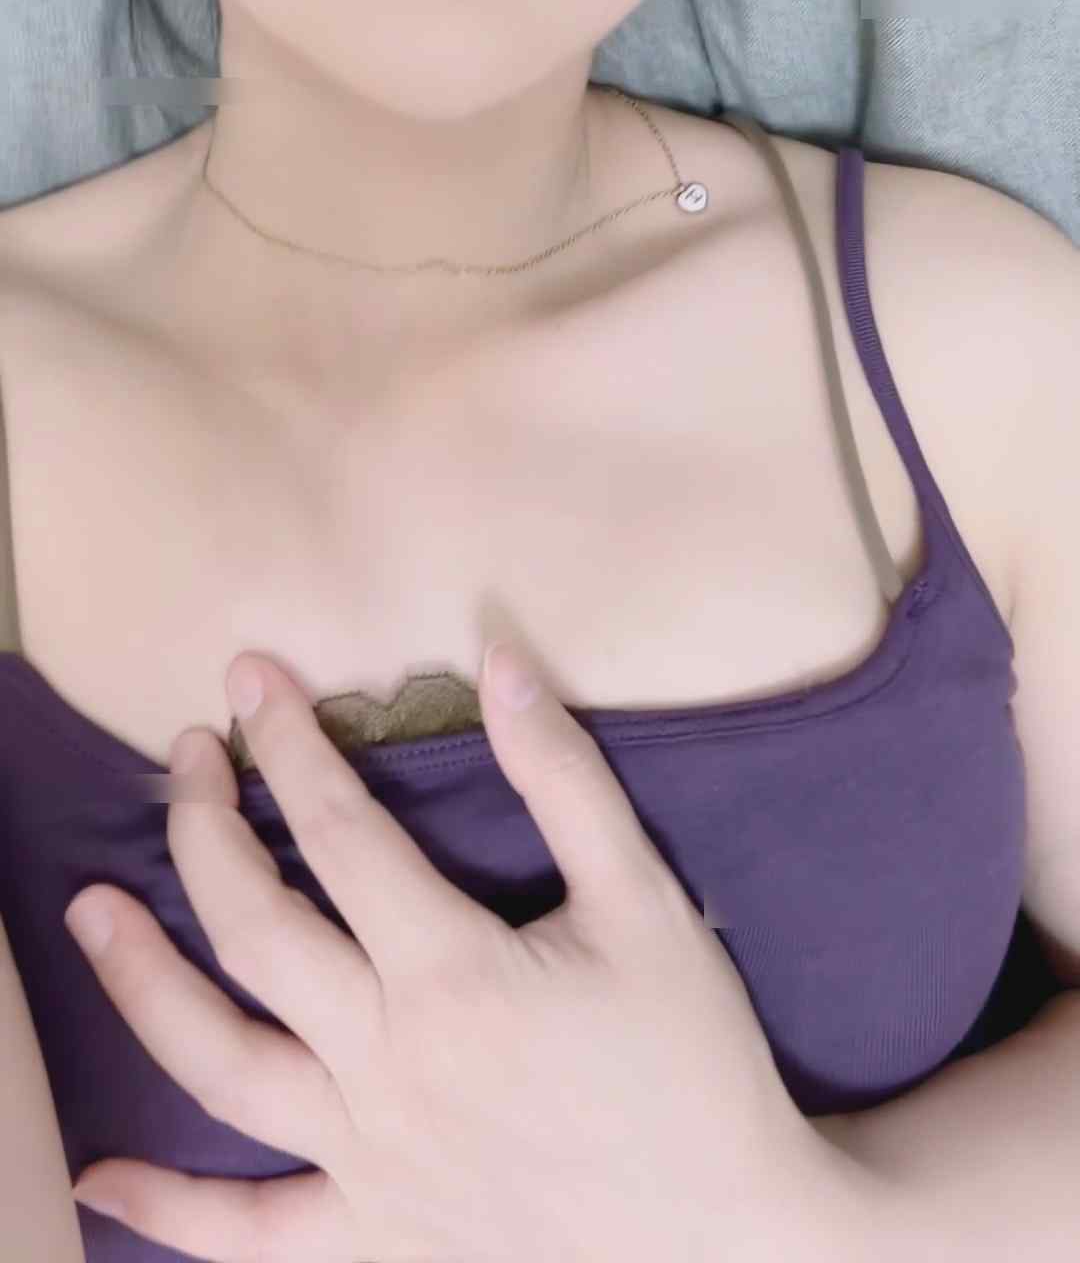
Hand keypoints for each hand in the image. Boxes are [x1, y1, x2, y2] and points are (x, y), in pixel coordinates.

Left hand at [64, 640, 855, 1262]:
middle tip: (186, 755)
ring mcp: (366, 1159)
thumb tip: (500, 660)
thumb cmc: (692, 1061)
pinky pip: (248, 1234)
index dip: (286, 742)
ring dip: (143, 979)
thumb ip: (565, 778)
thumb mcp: (645, 904)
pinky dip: (168, 1210)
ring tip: (88, 907)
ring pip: (220, 1062)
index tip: (249, 677)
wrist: (730, 1237)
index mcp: (453, 975)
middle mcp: (388, 1064)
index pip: (338, 830)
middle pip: (257, 926)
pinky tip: (98, 1179)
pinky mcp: (370, 1237)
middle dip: (206, 825)